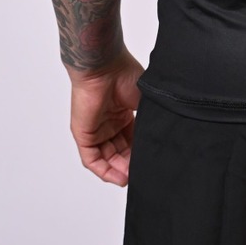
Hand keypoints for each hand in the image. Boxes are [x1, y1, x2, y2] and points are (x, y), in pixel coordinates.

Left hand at [67, 44, 143, 185]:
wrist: (105, 66)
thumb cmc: (124, 75)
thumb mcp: (144, 102)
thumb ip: (150, 121)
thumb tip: (162, 138)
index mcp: (123, 112)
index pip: (132, 140)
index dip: (140, 152)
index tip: (151, 161)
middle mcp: (108, 122)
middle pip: (119, 151)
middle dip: (130, 164)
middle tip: (142, 172)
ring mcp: (95, 129)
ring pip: (106, 158)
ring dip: (119, 170)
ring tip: (132, 178)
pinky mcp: (83, 134)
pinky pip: (92, 159)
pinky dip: (104, 170)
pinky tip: (118, 177)